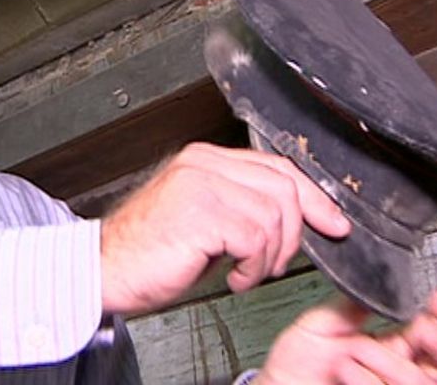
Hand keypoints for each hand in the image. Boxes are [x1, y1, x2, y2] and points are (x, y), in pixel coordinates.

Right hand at [99, 142, 350, 313]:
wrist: (104, 269)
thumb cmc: (147, 251)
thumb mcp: (201, 218)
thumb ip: (239, 206)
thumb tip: (293, 219)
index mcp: (204, 159)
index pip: (277, 167)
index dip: (313, 197)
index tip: (332, 223)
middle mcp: (203, 164)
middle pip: (284, 186)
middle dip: (295, 233)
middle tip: (275, 262)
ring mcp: (201, 184)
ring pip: (274, 214)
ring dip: (269, 256)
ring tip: (244, 271)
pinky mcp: (200, 212)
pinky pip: (255, 237)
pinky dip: (253, 267)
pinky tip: (233, 277)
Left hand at [254, 290, 436, 384]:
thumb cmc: (295, 367)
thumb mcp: (325, 323)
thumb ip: (357, 304)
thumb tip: (381, 281)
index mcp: (395, 348)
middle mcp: (402, 374)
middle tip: (422, 329)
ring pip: (425, 382)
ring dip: (390, 363)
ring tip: (354, 353)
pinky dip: (369, 380)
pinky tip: (346, 371)